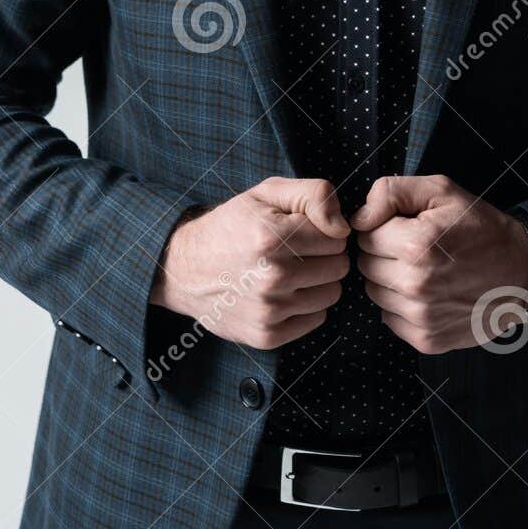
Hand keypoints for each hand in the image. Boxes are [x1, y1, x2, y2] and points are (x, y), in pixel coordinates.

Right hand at [150, 177, 350, 347]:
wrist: (184, 269)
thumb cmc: (232, 225)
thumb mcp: (267, 193)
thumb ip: (314, 194)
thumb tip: (343, 226)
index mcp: (272, 236)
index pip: (337, 237)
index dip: (323, 230)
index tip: (302, 230)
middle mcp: (271, 276)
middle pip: (339, 267)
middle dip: (323, 256)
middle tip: (296, 250)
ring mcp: (269, 310)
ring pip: (331, 294)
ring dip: (317, 282)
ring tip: (289, 270)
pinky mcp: (267, 335)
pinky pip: (317, 319)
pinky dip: (305, 306)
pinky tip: (282, 293)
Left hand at [349, 174, 527, 353]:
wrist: (521, 270)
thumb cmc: (480, 227)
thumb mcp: (441, 190)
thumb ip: (391, 192)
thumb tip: (358, 218)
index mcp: (416, 245)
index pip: (366, 235)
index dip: (385, 227)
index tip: (407, 227)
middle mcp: (416, 284)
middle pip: (366, 265)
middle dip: (385, 253)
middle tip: (415, 248)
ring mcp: (421, 316)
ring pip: (375, 293)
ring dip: (391, 280)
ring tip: (423, 270)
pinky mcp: (427, 339)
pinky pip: (389, 319)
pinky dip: (402, 306)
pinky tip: (428, 293)